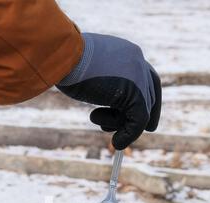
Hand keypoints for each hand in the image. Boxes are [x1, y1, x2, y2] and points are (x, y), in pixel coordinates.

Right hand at [57, 33, 161, 149]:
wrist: (61, 55)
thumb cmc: (64, 63)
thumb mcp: (88, 71)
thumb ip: (103, 82)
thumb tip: (106, 98)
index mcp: (127, 52)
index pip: (147, 79)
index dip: (144, 100)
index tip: (132, 118)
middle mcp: (137, 61)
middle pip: (149, 96)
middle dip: (133, 119)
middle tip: (117, 134)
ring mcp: (138, 76)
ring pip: (141, 110)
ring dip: (119, 124)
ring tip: (95, 119)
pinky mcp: (135, 93)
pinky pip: (139, 121)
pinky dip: (128, 136)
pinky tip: (116, 143)